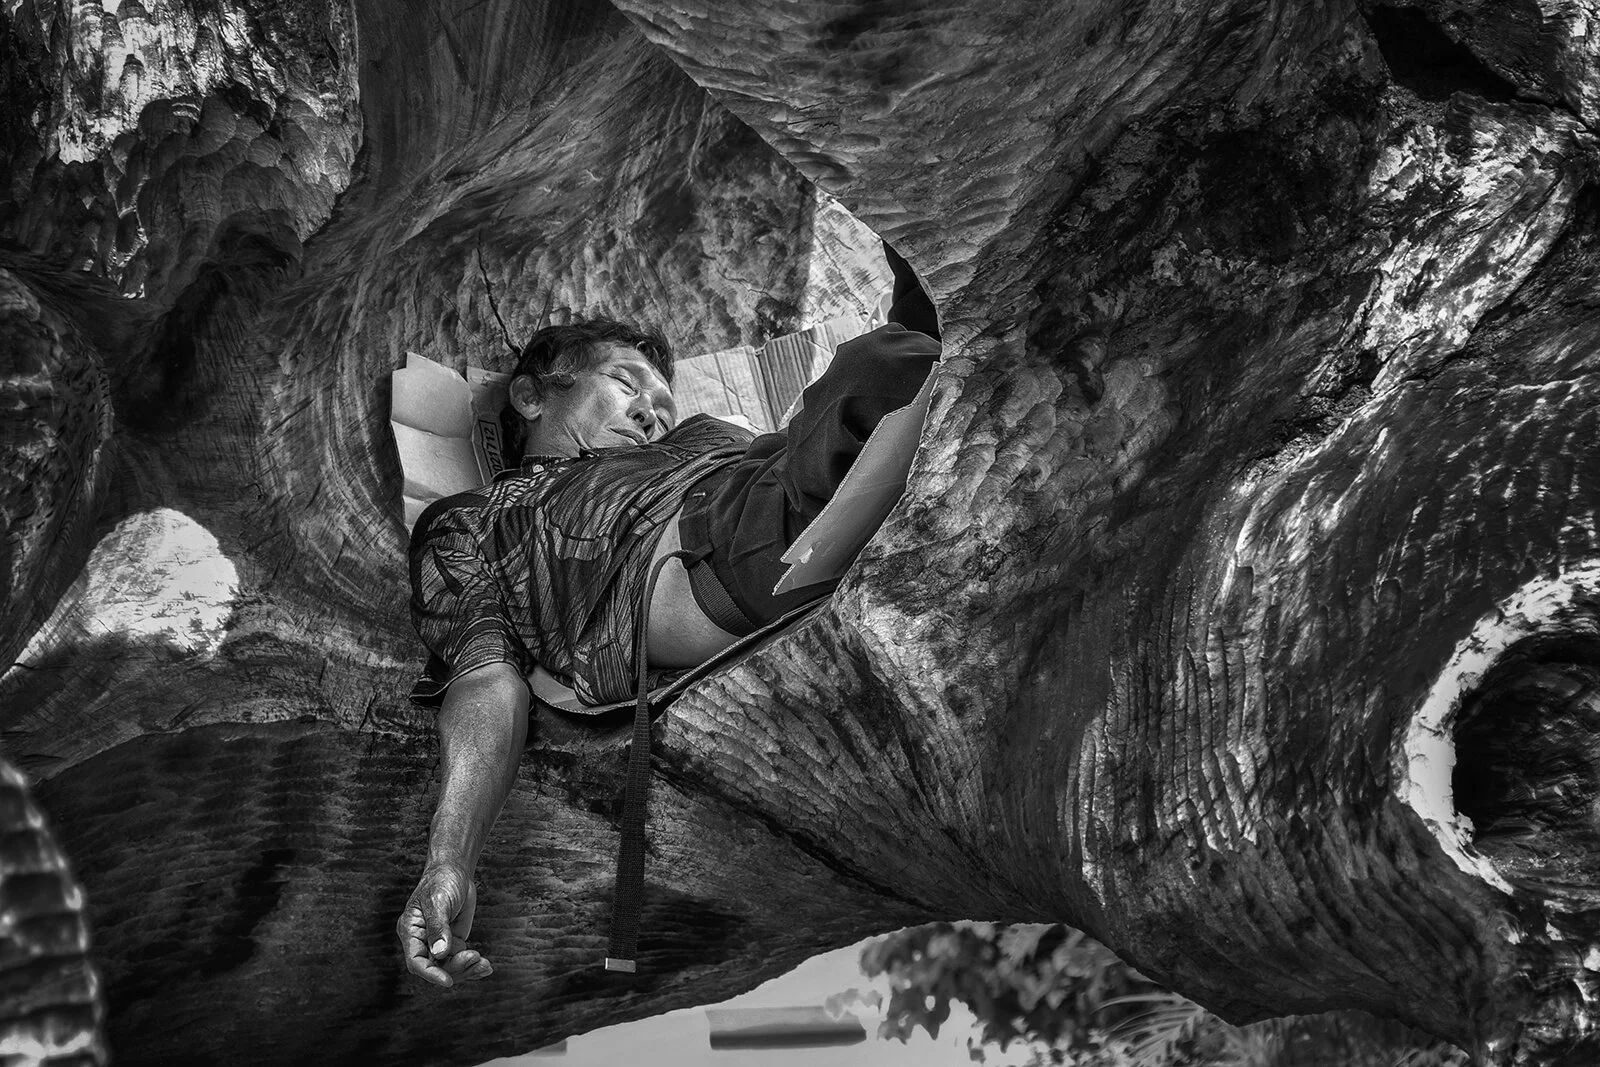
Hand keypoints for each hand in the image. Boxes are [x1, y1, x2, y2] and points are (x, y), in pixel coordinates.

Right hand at [397, 860, 492, 986]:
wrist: (455, 871)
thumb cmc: (441, 882)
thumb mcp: (439, 902)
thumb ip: (438, 927)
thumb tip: (440, 953)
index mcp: (410, 931)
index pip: (416, 961)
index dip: (430, 974)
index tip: (448, 981)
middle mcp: (422, 941)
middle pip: (436, 967)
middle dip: (456, 968)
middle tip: (476, 957)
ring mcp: (438, 943)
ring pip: (450, 967)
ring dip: (467, 969)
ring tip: (485, 965)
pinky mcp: (453, 942)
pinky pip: (460, 959)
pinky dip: (473, 965)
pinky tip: (486, 967)